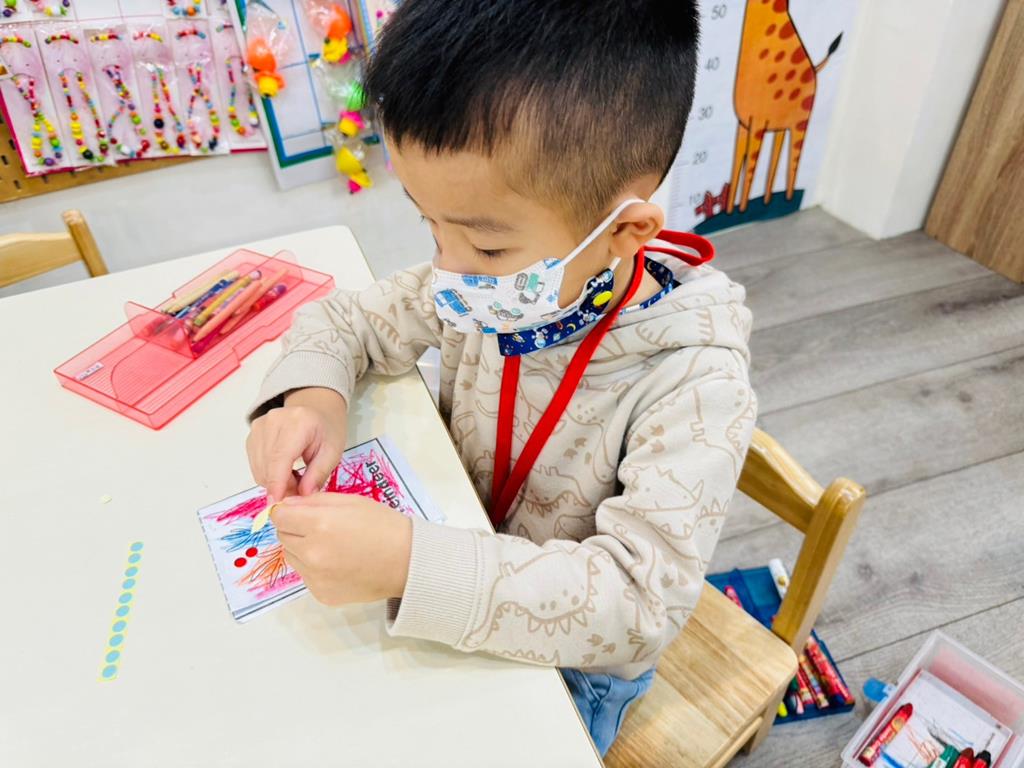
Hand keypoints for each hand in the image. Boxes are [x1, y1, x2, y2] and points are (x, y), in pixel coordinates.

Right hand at [246, 387, 347, 502]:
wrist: (316, 410)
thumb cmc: (327, 431)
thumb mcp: (332, 453)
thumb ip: (317, 475)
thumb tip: (301, 497)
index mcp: (297, 422)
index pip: (280, 457)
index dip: (277, 483)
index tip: (276, 504)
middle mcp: (272, 421)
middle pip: (268, 466)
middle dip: (282, 486)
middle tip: (301, 490)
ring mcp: (259, 427)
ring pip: (260, 468)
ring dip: (275, 481)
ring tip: (296, 477)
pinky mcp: (252, 435)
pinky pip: (256, 465)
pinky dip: (269, 474)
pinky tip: (285, 470)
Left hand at [271, 493, 412, 604]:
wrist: (407, 562)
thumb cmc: (383, 525)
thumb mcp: (350, 501)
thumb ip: (313, 501)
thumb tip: (286, 506)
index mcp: (318, 524)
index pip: (278, 516)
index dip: (287, 511)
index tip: (299, 512)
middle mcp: (311, 553)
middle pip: (282, 537)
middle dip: (295, 529)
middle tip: (321, 528)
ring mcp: (315, 577)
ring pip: (291, 557)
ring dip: (302, 549)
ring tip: (331, 546)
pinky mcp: (321, 594)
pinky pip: (306, 576)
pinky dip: (314, 568)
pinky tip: (338, 563)